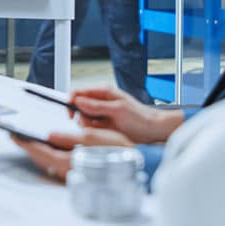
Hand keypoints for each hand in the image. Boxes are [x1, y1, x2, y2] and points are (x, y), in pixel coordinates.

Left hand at [12, 129, 133, 182]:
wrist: (138, 164)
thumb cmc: (119, 151)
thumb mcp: (94, 138)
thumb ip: (69, 137)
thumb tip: (50, 136)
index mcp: (70, 162)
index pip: (40, 152)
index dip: (25, 142)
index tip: (14, 134)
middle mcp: (69, 171)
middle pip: (41, 158)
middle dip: (29, 146)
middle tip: (17, 135)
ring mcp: (73, 174)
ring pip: (48, 162)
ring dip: (39, 150)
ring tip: (30, 138)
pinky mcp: (79, 173)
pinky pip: (57, 164)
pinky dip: (50, 154)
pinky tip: (49, 146)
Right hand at [68, 86, 182, 143]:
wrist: (154, 131)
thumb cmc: (141, 118)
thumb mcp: (118, 110)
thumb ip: (97, 106)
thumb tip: (79, 101)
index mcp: (104, 92)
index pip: (79, 92)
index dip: (71, 101)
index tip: (70, 113)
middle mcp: (101, 102)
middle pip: (79, 107)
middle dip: (82, 117)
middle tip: (93, 124)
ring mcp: (102, 114)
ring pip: (84, 119)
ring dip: (89, 126)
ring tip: (104, 129)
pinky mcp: (104, 126)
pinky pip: (91, 128)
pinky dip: (95, 132)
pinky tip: (106, 133)